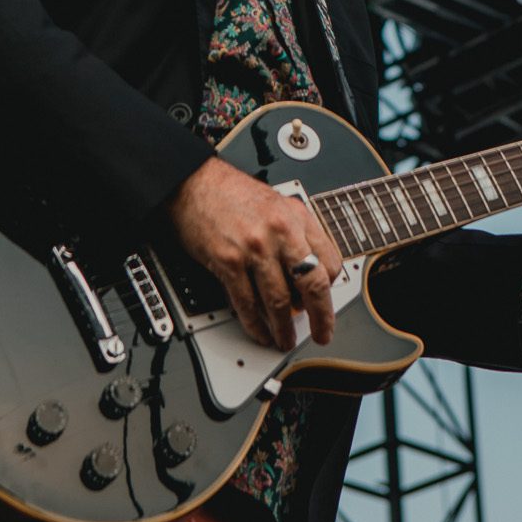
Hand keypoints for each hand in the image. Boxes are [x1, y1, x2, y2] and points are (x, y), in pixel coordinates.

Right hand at [165, 154, 343, 351]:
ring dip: (284, 327)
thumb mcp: (276, 203)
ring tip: (285, 339)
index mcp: (296, 216)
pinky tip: (259, 331)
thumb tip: (305, 273)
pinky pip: (246, 303)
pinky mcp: (228, 261)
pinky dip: (255, 324)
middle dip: (320, 317)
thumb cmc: (231, 193)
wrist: (192, 182)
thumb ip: (295, 234)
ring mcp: (254, 248)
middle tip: (321, 334)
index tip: (327, 303)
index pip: (328, 262)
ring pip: (279, 301)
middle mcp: (280, 231)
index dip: (329, 289)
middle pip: (311, 284)